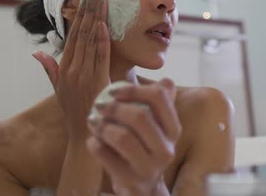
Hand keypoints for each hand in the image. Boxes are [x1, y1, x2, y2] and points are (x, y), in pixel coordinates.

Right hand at [33, 0, 110, 140]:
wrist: (84, 135)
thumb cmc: (74, 112)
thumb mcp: (58, 90)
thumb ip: (48, 69)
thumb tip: (36, 53)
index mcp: (63, 69)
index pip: (71, 37)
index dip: (78, 18)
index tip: (84, 1)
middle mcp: (72, 69)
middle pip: (81, 34)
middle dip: (88, 12)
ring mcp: (84, 75)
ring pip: (91, 41)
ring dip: (97, 19)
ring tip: (103, 0)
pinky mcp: (98, 81)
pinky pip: (101, 56)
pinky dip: (103, 40)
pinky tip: (105, 24)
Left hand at [86, 79, 181, 195]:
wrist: (143, 189)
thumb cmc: (144, 148)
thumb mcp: (156, 127)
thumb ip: (159, 102)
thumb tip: (166, 80)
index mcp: (173, 130)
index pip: (159, 98)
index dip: (133, 89)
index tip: (113, 90)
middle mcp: (166, 149)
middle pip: (140, 116)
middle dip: (113, 107)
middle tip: (98, 105)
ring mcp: (149, 167)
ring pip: (122, 137)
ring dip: (102, 126)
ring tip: (93, 122)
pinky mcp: (131, 181)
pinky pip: (106, 156)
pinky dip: (95, 145)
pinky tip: (92, 141)